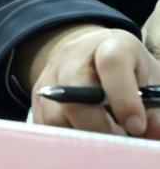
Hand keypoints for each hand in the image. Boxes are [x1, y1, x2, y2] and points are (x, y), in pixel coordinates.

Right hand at [21, 23, 159, 136]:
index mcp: (111, 45)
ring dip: (80, 134)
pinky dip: (65, 136)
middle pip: (74, 95)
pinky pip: (45, 123)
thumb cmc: (129, 72)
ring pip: (56, 114)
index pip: (111, 63)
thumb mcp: (149, 81)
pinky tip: (86, 134)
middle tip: (119, 140)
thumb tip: (151, 133)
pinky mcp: (38, 93)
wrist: (91, 56)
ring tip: (102, 137)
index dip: (124, 98)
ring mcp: (51, 73)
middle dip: (98, 126)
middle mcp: (74, 55)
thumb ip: (155, 108)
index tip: (137, 126)